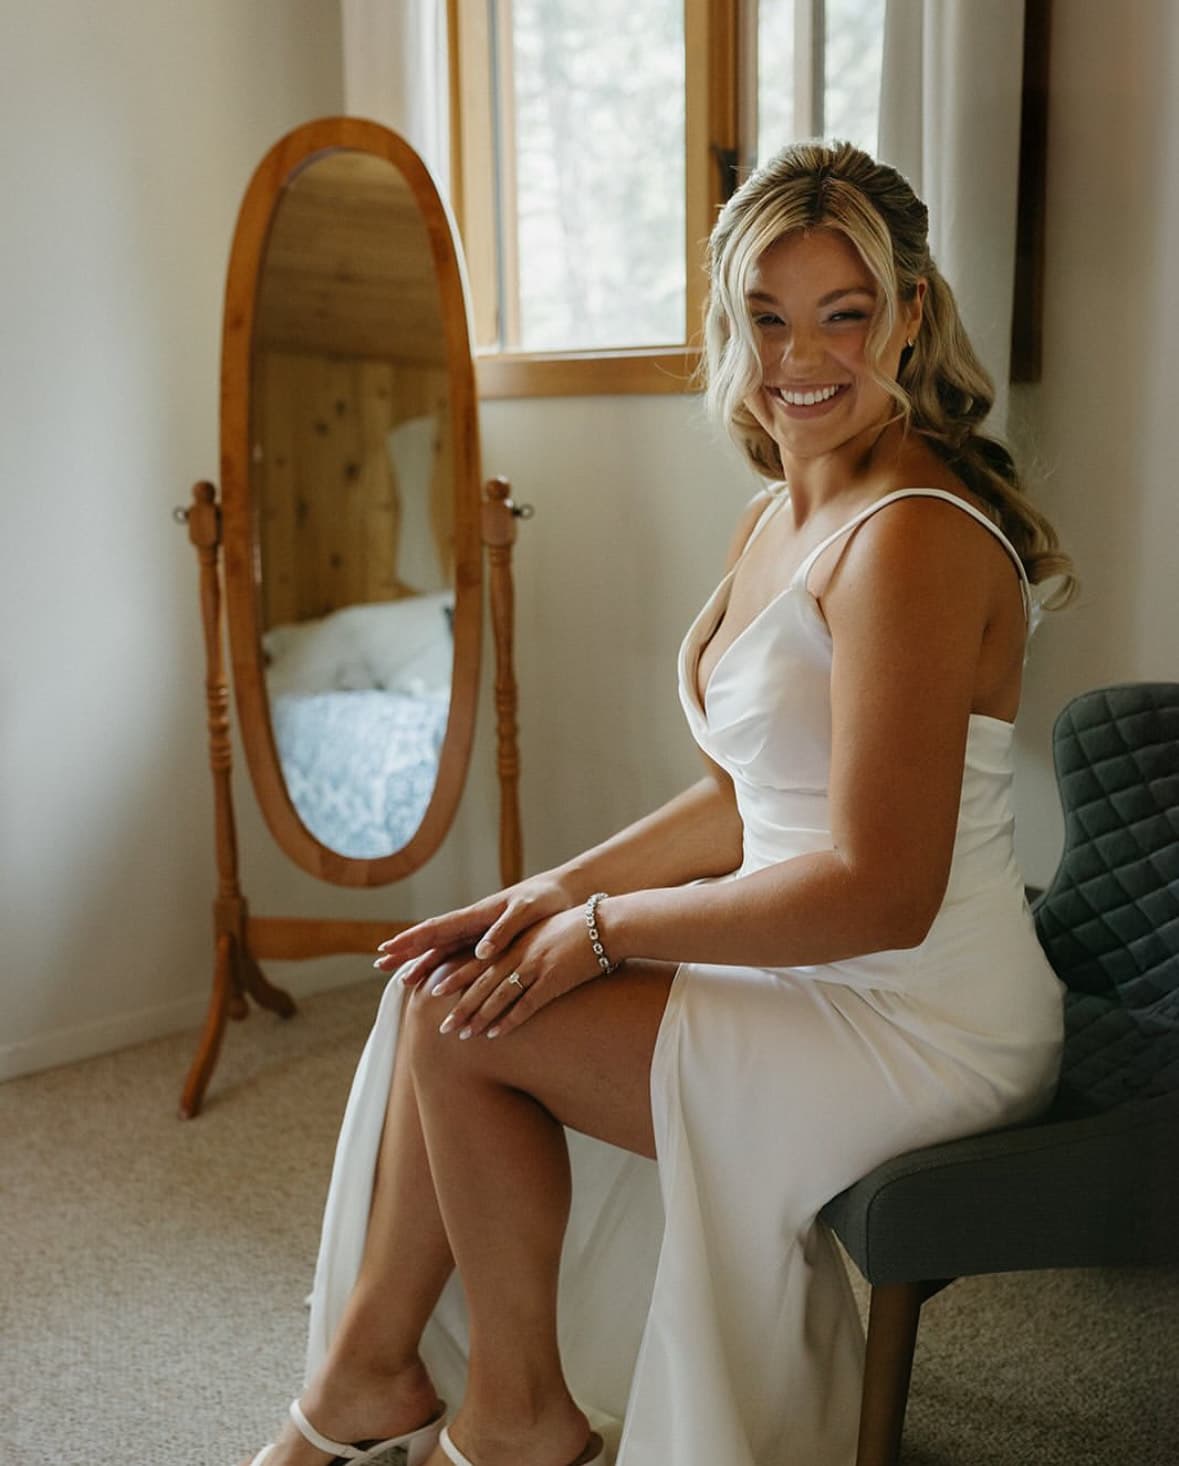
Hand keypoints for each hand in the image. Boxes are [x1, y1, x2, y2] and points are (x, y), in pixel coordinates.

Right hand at [372, 874, 576, 990]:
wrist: (565, 893)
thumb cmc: (548, 900)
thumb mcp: (528, 911)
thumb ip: (504, 929)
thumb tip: (481, 953)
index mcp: (478, 914)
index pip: (437, 928)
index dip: (412, 939)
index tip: (389, 946)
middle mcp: (474, 924)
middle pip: (433, 940)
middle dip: (407, 951)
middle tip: (380, 963)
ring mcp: (481, 934)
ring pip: (444, 950)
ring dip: (422, 962)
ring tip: (401, 978)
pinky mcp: (493, 943)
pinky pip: (462, 957)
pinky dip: (446, 968)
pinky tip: (438, 980)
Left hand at [430, 905, 608, 1039]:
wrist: (607, 925)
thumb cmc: (579, 929)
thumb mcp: (545, 933)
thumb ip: (527, 946)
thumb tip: (515, 963)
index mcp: (515, 941)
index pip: (478, 961)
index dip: (457, 977)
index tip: (434, 990)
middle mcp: (519, 953)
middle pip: (482, 983)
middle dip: (461, 1006)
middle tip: (443, 1026)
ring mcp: (535, 966)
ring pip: (498, 996)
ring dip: (479, 1017)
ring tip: (463, 1035)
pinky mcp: (553, 979)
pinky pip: (526, 1005)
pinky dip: (509, 1020)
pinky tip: (495, 1034)